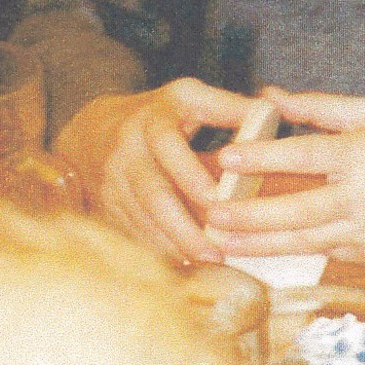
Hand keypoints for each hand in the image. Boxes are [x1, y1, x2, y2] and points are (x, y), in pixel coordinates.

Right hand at [54, 78, 271, 262]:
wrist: (91, 131)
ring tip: (208, 262)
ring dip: (176, 244)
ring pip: (144, 219)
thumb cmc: (158, 117)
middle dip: (184, 225)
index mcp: (155, 117)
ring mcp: (113, 179)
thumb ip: (230, 108)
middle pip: (154, 192)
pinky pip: (133, 232)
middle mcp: (129, 146)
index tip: (218, 197)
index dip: (192, 173)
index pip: (170, 145)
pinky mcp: (106, 206)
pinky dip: (160, 250)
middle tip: (216, 251)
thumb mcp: (189, 99)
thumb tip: (273, 115)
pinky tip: (185, 265)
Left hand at [200, 88, 364, 264]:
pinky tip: (256, 250)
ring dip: (259, 244)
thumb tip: (266, 96)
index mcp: (362, 153)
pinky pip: (324, 252)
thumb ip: (315, 106)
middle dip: (250, 215)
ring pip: (305, 241)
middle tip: (211, 213)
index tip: (226, 156)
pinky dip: (289, 252)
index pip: (304, 156)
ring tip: (220, 241)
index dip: (263, 157)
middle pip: (298, 209)